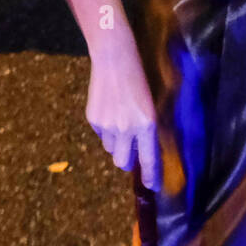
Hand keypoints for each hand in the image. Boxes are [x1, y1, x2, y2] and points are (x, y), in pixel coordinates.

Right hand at [86, 44, 160, 190]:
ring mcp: (107, 125)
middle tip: (132, 152)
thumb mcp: (150, 105)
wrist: (114, 58)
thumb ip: (148, 129)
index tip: (153, 187)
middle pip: (123, 163)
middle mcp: (126, 129)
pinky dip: (106, 129)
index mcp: (146, 124)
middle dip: (128, 162)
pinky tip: (110, 110)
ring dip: (116, 142)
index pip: (149, 159)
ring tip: (120, 119)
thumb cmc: (138, 79)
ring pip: (111, 148)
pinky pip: (100, 135)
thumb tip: (144, 151)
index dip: (151, 176)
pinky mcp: (93, 120)